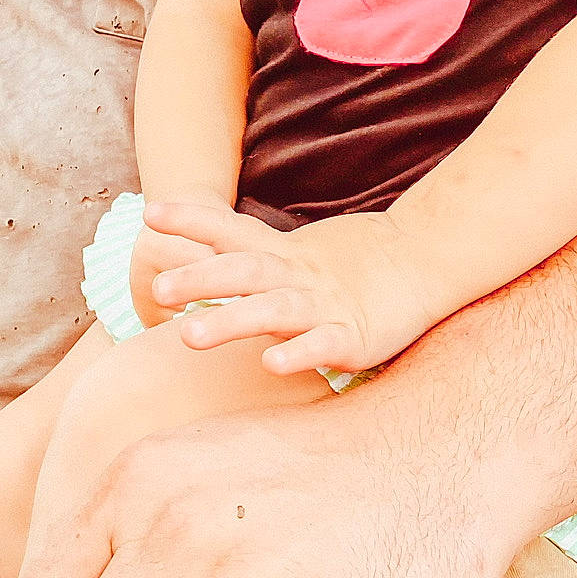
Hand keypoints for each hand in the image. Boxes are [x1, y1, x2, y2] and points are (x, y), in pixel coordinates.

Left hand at [140, 197, 426, 375]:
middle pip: (243, 273)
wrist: (427, 260)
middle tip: (157, 288)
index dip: (192, 220)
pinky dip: (297, 353)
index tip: (149, 213)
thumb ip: (250, 255)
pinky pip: (322, 345)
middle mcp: (297, 277)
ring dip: (229, 321)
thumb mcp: (295, 254)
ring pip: (272, 311)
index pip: (232, 231)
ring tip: (187, 334)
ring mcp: (325, 306)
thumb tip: (195, 254)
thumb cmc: (353, 265)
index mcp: (282, 255)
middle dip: (199, 278)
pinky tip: (270, 364)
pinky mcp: (354, 337)